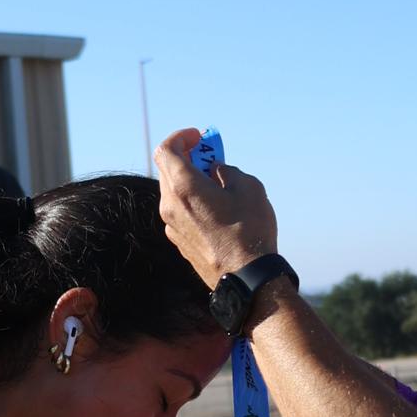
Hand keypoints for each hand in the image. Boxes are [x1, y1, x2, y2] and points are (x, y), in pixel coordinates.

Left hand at [153, 127, 280, 289]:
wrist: (246, 279)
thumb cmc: (250, 231)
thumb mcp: (249, 187)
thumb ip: (227, 171)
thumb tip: (216, 171)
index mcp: (184, 187)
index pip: (166, 150)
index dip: (181, 138)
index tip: (198, 137)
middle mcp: (170, 206)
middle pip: (168, 171)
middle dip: (187, 158)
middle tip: (210, 158)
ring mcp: (172, 226)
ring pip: (173, 193)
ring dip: (190, 181)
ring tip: (217, 185)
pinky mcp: (179, 242)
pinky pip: (179, 212)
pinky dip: (191, 201)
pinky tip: (215, 209)